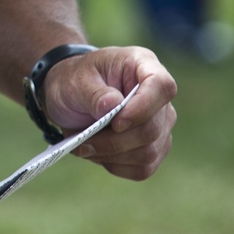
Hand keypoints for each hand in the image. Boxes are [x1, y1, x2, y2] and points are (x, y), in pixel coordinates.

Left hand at [42, 46, 176, 180]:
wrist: (71, 96)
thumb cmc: (76, 80)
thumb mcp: (76, 79)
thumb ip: (93, 92)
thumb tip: (111, 106)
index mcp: (143, 65)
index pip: (162, 86)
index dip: (143, 108)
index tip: (116, 122)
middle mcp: (158, 96)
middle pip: (152, 129)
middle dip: (115, 141)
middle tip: (83, 141)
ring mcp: (161, 124)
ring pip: (149, 153)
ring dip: (112, 155)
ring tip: (85, 146)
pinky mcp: (154, 148)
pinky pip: (143, 168)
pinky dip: (116, 165)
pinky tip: (98, 154)